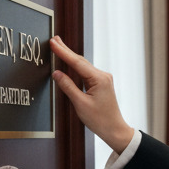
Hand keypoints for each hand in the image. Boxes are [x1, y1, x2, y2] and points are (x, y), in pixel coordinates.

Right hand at [50, 35, 135, 152]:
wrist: (115, 129)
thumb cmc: (100, 120)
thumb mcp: (80, 104)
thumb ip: (68, 87)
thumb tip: (57, 73)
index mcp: (99, 79)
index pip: (77, 63)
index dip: (63, 52)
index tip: (53, 43)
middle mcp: (103, 76)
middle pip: (81, 61)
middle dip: (66, 50)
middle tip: (54, 39)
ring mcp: (103, 79)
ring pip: (83, 65)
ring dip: (70, 57)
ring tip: (59, 46)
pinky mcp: (101, 84)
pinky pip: (86, 72)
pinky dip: (76, 66)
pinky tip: (69, 61)